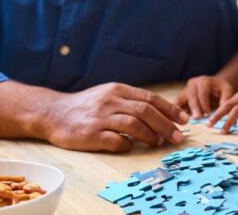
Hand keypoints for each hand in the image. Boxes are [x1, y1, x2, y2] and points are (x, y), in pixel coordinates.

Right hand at [42, 83, 188, 151]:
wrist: (53, 113)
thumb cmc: (87, 106)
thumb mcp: (109, 94)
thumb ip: (131, 101)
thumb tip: (160, 113)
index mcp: (118, 90)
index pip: (150, 98)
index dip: (169, 109)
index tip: (183, 120)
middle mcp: (111, 101)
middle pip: (145, 111)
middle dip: (166, 125)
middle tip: (178, 137)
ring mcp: (100, 117)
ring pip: (133, 125)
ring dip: (150, 136)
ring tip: (158, 143)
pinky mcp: (91, 134)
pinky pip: (115, 141)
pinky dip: (127, 145)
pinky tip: (131, 147)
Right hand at [174, 75, 233, 119]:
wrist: (213, 86)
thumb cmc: (220, 89)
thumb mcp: (227, 90)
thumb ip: (226, 98)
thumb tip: (223, 109)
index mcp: (203, 81)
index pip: (202, 92)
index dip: (204, 103)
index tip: (207, 114)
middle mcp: (192, 84)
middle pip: (191, 96)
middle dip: (194, 107)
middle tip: (197, 118)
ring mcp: (185, 90)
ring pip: (181, 99)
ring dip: (182, 110)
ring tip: (185, 121)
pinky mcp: (180, 98)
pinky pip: (176, 105)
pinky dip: (174, 112)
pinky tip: (175, 121)